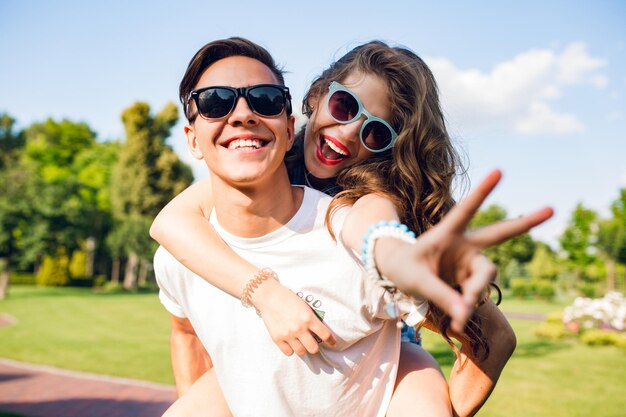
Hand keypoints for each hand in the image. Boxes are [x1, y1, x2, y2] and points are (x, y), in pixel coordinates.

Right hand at [251, 279, 336, 355]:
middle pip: (313, 348)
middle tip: (312, 343)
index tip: (333, 344)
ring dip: (303, 348)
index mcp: (309, 318)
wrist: (269, 296)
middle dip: (315, 347)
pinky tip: (290, 343)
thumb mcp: (305, 306)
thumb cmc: (289, 299)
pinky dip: (290, 349)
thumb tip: (318, 333)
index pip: (325, 335)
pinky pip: (288, 352)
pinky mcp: (277, 338)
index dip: (331, 341)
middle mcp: (299, 328)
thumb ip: (311, 319)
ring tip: (301, 343)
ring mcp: (288, 334)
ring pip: (301, 352)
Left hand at [387, 170, 552, 332]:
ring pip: (486, 276)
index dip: (483, 192)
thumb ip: (441, 296)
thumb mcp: (416, 280)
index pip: (466, 210)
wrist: (399, 275)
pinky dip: (467, 308)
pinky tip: (457, 322)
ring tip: (459, 315)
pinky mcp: (470, 278)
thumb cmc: (404, 269)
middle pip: (499, 233)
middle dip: (525, 223)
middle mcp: (464, 244)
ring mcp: (469, 261)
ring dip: (475, 293)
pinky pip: (476, 294)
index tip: (500, 171)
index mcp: (447, 233)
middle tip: (552, 208)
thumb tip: (466, 313)